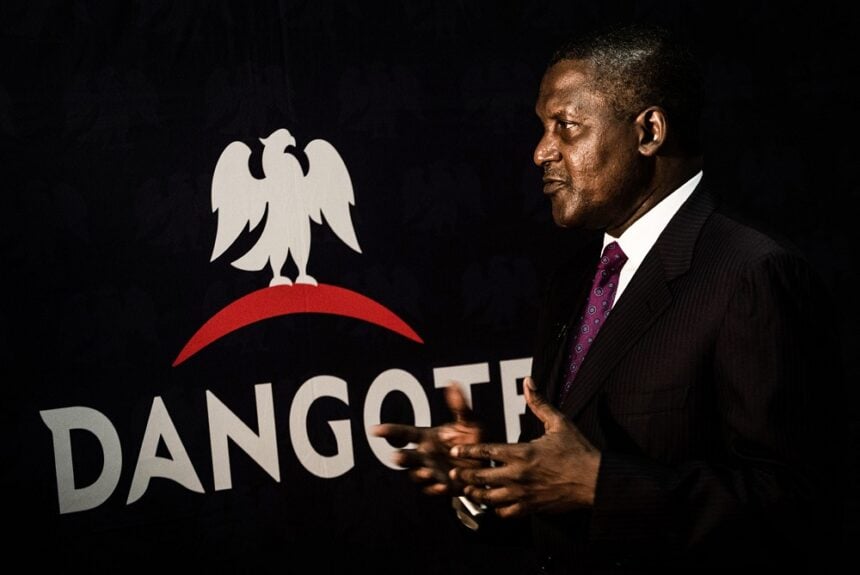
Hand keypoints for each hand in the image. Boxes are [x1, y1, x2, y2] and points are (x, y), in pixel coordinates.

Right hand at [371, 382, 483, 495]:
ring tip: (426, 471)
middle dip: (401, 457)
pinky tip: (442, 485)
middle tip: (397, 456)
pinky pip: (434, 489)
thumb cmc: (473, 439)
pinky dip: (436, 488)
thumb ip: (459, 405)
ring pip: (417, 474)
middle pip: (406, 456)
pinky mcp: (442, 486)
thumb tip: (452, 383)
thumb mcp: (468, 421)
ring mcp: (432, 471)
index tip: (375, 430)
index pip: (404, 433)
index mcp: (426, 438)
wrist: (486, 463)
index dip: (389, 431)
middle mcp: (425, 455)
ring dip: (419, 473)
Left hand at [449, 376, 600, 517]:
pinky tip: (494, 504)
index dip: (467, 451)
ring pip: (489, 499)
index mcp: (521, 453)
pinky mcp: (531, 508)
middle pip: (480, 478)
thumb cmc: (578, 451)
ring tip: (468, 490)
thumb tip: (527, 381)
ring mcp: (523, 494)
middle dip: (465, 476)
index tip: (454, 451)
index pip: (485, 452)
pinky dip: (497, 509)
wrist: (595, 481)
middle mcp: (517, 475)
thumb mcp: (558, 423)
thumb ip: (539, 403)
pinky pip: (506, 513)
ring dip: (477, 494)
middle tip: (455, 473)